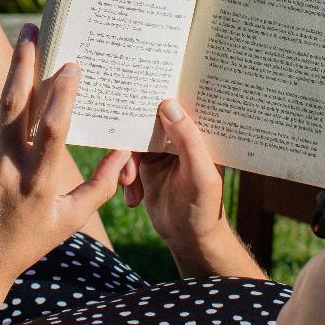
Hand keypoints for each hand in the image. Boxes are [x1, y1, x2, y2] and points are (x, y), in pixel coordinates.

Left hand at [0, 23, 131, 303]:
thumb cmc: (26, 243)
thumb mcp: (68, 221)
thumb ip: (101, 186)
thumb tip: (125, 151)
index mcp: (38, 183)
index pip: (53, 127)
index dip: (63, 93)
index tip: (72, 65)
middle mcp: (5, 171)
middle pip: (14, 103)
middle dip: (24, 62)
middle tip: (30, 31)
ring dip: (9, 112)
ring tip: (15, 136)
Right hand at [121, 99, 232, 261]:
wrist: (188, 239)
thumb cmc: (203, 208)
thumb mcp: (198, 174)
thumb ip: (187, 139)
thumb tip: (168, 104)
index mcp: (199, 132)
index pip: (181, 104)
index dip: (163, 92)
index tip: (140, 84)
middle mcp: (180, 135)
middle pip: (150, 119)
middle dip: (132, 134)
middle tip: (121, 149)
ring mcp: (161, 148)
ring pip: (134, 139)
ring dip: (126, 162)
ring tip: (128, 183)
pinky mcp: (146, 162)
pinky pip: (126, 158)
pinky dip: (124, 175)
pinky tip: (132, 197)